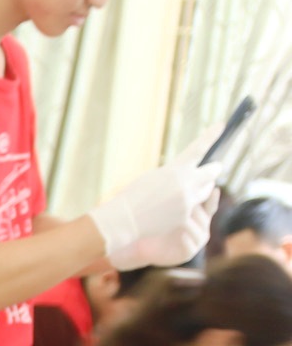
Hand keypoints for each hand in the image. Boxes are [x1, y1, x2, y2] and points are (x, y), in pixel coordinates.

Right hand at [92, 135, 223, 269]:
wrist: (124, 220)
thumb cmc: (133, 196)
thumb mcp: (153, 177)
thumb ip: (174, 173)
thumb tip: (190, 172)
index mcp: (175, 169)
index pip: (198, 148)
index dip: (211, 135)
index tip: (222, 125)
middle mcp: (185, 183)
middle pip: (213, 171)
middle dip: (214, 169)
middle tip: (214, 167)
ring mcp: (187, 201)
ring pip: (207, 190)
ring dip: (201, 188)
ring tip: (186, 191)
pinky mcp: (185, 217)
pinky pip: (194, 209)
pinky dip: (186, 207)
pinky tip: (170, 210)